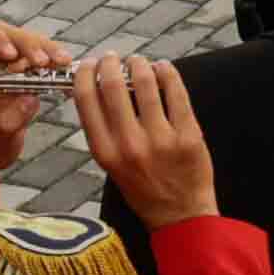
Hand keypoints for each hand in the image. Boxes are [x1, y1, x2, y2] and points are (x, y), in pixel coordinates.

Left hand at [0, 16, 66, 186]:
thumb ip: (10, 118)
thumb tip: (29, 99)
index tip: (10, 54)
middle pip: (6, 34)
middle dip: (27, 43)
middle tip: (42, 61)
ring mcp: (8, 63)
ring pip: (26, 41)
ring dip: (45, 48)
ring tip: (61, 62)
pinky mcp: (26, 70)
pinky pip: (41, 55)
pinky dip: (54, 59)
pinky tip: (65, 66)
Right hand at [71, 55, 218, 221]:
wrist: (181, 216)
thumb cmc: (144, 190)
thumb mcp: (112, 167)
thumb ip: (106, 132)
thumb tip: (100, 89)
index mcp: (106, 152)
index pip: (86, 101)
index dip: (84, 75)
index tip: (88, 65)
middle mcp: (130, 144)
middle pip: (112, 86)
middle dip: (110, 63)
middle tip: (113, 58)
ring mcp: (161, 139)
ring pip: (145, 83)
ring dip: (139, 64)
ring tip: (139, 62)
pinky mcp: (189, 135)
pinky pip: (176, 92)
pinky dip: (167, 73)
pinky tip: (163, 68)